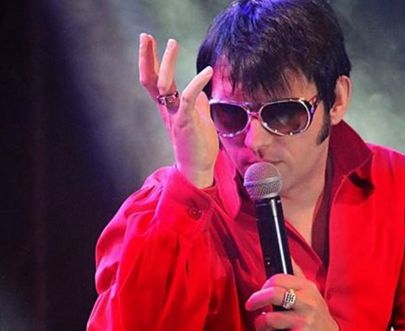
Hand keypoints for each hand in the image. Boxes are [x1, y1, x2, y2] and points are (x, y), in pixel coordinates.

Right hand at [138, 33, 218, 187]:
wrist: (198, 169)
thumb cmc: (198, 147)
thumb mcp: (199, 120)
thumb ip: (197, 106)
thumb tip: (200, 94)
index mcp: (168, 109)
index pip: (154, 81)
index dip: (150, 62)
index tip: (149, 42)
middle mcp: (167, 110)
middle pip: (150, 80)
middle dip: (147, 57)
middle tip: (145, 36)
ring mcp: (175, 115)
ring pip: (164, 85)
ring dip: (167, 63)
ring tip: (172, 43)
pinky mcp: (185, 122)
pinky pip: (187, 98)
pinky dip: (197, 82)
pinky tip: (208, 71)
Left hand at [245, 270, 339, 330]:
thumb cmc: (317, 315)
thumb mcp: (312, 291)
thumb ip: (297, 274)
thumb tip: (285, 254)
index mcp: (307, 288)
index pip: (278, 278)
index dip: (264, 286)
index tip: (260, 292)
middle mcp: (307, 303)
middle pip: (272, 294)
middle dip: (255, 300)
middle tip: (250, 305)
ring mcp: (303, 321)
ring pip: (269, 318)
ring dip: (261, 324)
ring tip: (264, 327)